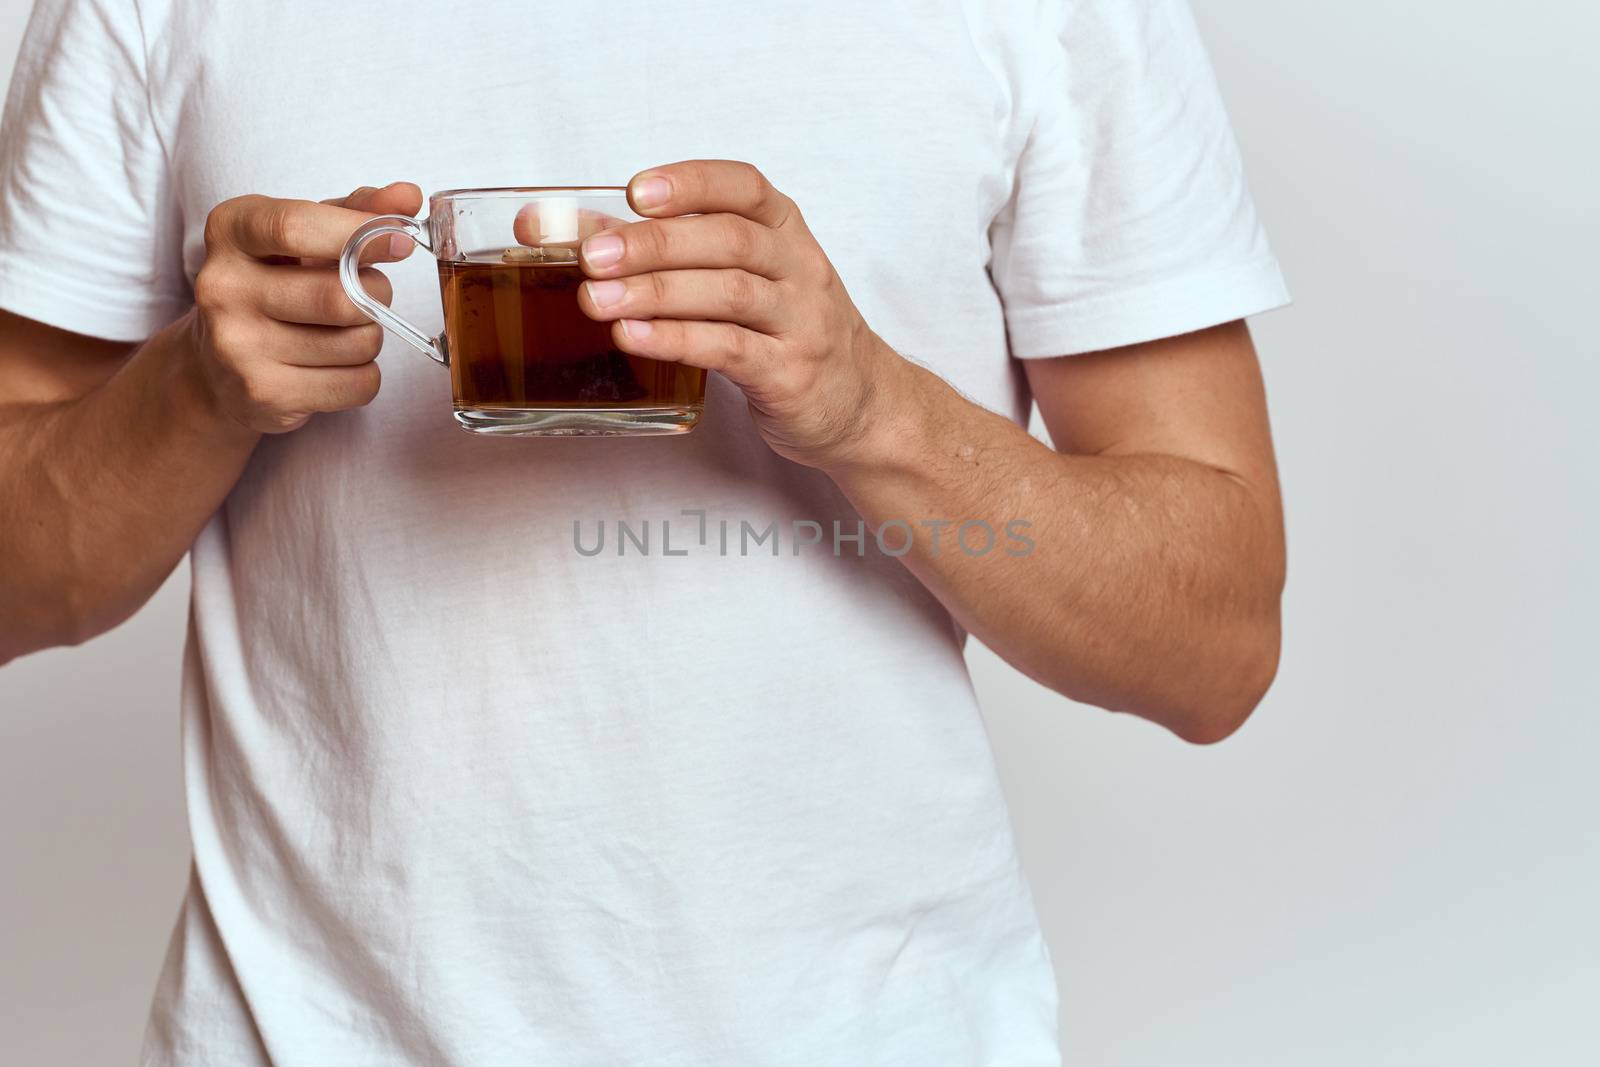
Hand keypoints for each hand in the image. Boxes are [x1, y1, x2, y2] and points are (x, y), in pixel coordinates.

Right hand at [188, 182, 421, 432]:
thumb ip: (354, 210)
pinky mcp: (264, 394)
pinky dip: (365, 375)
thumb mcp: (303, 235)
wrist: (216, 368)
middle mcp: (223, 287)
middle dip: (376, 295)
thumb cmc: (272, 285)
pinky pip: (358, 384)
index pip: (296, 227)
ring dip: (371, 337)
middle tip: (370, 295)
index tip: (401, 241)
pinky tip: (336, 366)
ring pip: (358, 343)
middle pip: (340, 296)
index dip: (361, 233)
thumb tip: (408, 196)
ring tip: (343, 331)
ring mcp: (239, 346)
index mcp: (230, 232)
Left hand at [575, 160, 906, 468]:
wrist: (859, 404)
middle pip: (729, 240)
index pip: (743, 188)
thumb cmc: (784, 332)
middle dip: (654, 244)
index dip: (689, 184)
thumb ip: (667, 252)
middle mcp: (800, 268)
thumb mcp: (740, 278)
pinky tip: (634, 337)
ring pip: (729, 293)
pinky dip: (677, 340)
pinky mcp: (791, 374)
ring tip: (596, 301)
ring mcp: (801, 322)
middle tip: (592, 256)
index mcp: (785, 231)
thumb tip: (572, 230)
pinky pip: (731, 350)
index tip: (635, 190)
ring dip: (655, 293)